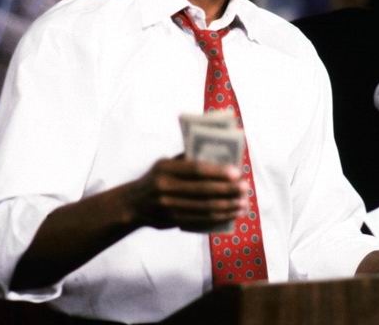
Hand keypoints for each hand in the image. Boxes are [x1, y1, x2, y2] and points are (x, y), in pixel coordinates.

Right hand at [127, 157, 248, 231]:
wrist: (133, 204)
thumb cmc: (157, 177)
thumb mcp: (165, 163)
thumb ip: (187, 160)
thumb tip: (219, 157)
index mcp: (165, 168)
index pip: (196, 169)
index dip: (217, 171)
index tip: (237, 172)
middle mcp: (165, 188)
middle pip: (203, 190)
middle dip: (227, 190)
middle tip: (244, 189)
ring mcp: (168, 207)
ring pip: (203, 208)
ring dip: (227, 207)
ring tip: (243, 204)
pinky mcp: (173, 221)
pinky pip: (200, 220)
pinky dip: (218, 217)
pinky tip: (231, 214)